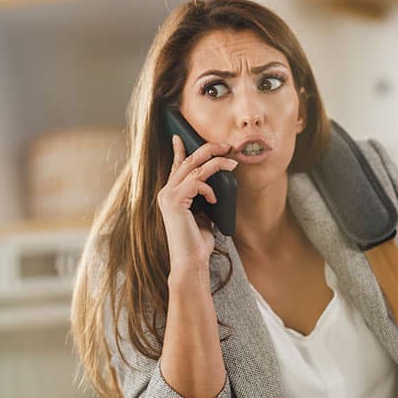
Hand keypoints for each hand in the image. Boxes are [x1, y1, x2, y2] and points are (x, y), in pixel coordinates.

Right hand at [156, 135, 236, 275]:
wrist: (191, 262)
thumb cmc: (198, 242)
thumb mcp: (204, 214)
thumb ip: (204, 198)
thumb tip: (217, 184)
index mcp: (171, 194)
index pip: (175, 165)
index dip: (179, 149)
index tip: (179, 136)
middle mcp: (166, 192)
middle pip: (187, 160)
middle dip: (207, 149)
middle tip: (225, 145)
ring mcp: (168, 196)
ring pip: (194, 167)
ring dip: (216, 162)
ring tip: (232, 163)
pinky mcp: (174, 201)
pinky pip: (196, 182)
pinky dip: (210, 188)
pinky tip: (215, 200)